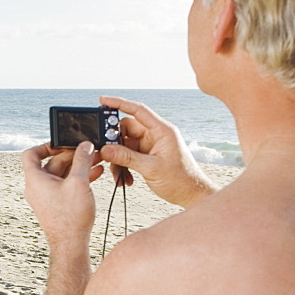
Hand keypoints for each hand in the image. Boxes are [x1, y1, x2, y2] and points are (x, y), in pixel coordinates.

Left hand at [22, 141, 103, 250]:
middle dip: (72, 155)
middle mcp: (37, 187)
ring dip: (78, 166)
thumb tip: (85, 146)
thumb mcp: (78, 182)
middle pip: (52, 162)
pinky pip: (65, 185)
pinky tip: (95, 174)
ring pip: (62, 174)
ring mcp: (46, 196)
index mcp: (35, 179)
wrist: (71, 245)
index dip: (45, 145)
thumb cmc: (70, 217)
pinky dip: (78, 178)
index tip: (62, 143)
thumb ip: (82, 160)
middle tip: (89, 150)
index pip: (31, 153)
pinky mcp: (56, 204)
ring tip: (96, 160)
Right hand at [98, 96, 217, 207]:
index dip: (119, 103)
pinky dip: (123, 165)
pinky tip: (125, 178)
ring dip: (118, 159)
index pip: (138, 110)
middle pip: (127, 129)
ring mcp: (151, 145)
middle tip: (105, 154)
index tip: (103, 100)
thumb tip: (106, 150)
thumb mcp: (151, 168)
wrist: (191, 195)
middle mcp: (156, 135)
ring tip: (119, 174)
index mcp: (162, 131)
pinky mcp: (147, 156)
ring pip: (125, 144)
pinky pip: (128, 155)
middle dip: (114, 143)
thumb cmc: (181, 180)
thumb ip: (127, 158)